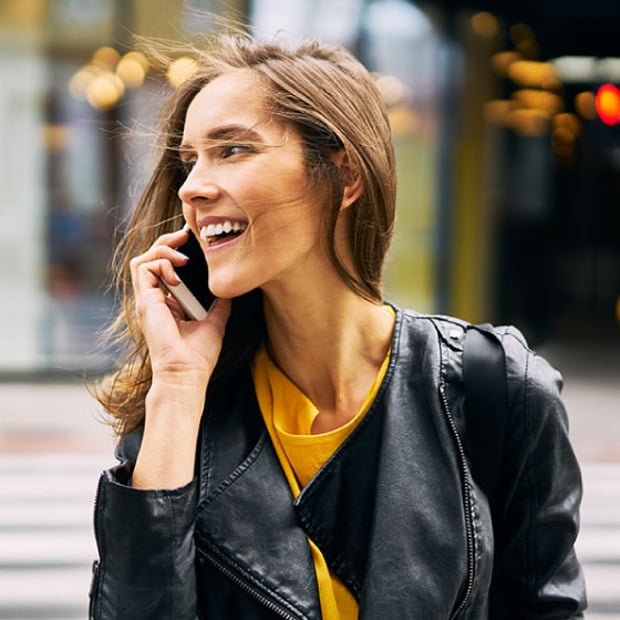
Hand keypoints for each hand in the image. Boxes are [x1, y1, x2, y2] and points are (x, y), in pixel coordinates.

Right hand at [129, 227, 230, 388]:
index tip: (192, 242)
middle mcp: (153, 300)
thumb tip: (230, 289)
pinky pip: (143, 268)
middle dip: (166, 242)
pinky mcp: (145, 302)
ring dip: (162, 250)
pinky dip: (161, 263)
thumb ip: (219, 304)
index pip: (163, 269)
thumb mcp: (215, 321)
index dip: (175, 252)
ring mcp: (147, 301)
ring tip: (183, 255)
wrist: (187, 373)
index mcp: (167, 304)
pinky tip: (178, 274)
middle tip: (185, 235)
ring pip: (142, 260)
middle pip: (149, 259)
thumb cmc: (198, 356)